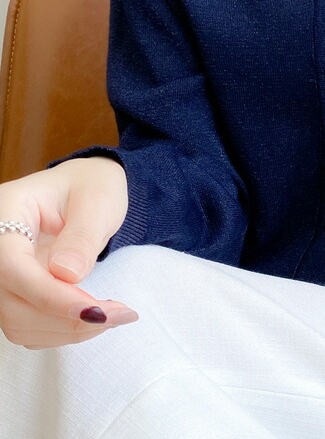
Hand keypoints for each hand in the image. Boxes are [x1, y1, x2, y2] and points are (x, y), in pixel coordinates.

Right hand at [0, 157, 138, 349]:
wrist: (87, 189)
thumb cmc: (92, 186)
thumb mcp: (98, 199)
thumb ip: (82, 235)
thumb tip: (67, 275)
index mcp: (6, 210)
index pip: (11, 265)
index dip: (49, 295)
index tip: (93, 310)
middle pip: (11, 300)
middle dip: (66, 317)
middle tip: (120, 314)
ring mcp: (0, 272)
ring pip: (17, 321)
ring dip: (67, 329)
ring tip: (115, 314)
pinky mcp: (14, 292)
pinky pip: (27, 325)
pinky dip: (62, 330)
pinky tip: (95, 315)